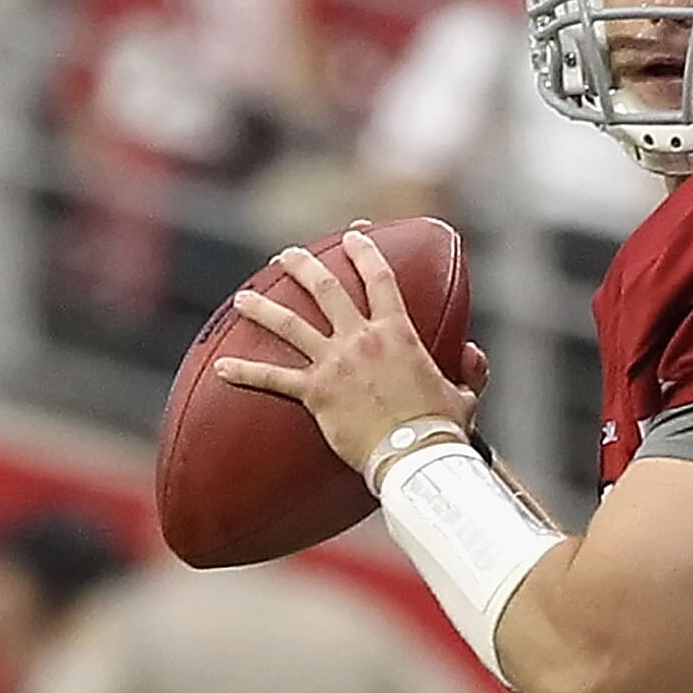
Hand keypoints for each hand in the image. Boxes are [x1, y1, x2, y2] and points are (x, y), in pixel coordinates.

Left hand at [215, 231, 476, 474]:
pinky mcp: (315, 393)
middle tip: (287, 255)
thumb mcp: (464, 396)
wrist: (415, 457)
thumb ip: (469, 371)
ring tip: (242, 298)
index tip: (352, 235)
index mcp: (398, 332)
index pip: (379, 278)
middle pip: (327, 290)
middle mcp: (361, 338)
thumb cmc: (441, 431)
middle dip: (304, 266)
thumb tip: (473, 354)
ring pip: (291, 324)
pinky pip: (273, 380)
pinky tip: (220, 369)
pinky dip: (245, 374)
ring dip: (264, 308)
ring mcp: (335, 363)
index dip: (365, 252)